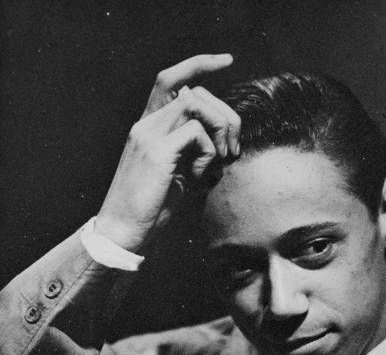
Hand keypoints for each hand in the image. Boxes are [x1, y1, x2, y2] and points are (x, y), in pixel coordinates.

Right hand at [95, 54, 239, 252]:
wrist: (122, 231)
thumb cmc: (150, 207)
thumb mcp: (176, 173)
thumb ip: (192, 150)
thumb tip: (223, 141)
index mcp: (148, 126)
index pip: (171, 79)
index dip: (199, 64)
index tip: (226, 61)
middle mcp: (146, 124)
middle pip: (195, 92)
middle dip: (225, 115)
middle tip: (232, 148)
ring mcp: (149, 135)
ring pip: (197, 104)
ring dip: (219, 129)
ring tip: (217, 161)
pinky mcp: (157, 152)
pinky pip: (196, 133)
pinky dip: (208, 153)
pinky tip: (198, 177)